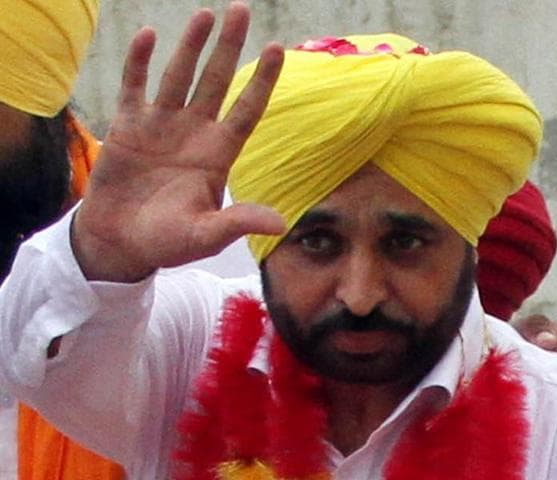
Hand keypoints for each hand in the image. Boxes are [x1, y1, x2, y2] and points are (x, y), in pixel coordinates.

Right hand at [73, 3, 284, 281]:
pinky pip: (135, 87)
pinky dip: (140, 63)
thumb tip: (281, 224)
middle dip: (228, 48)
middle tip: (240, 10)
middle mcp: (193, 133)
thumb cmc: (166, 243)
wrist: (119, 243)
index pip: (246, 110)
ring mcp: (160, 126)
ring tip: (205, 15)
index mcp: (217, 155)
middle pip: (215, 82)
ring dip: (190, 46)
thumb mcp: (205, 236)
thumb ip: (238, 222)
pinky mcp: (127, 127)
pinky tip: (149, 36)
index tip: (278, 49)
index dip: (261, 81)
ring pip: (178, 77)